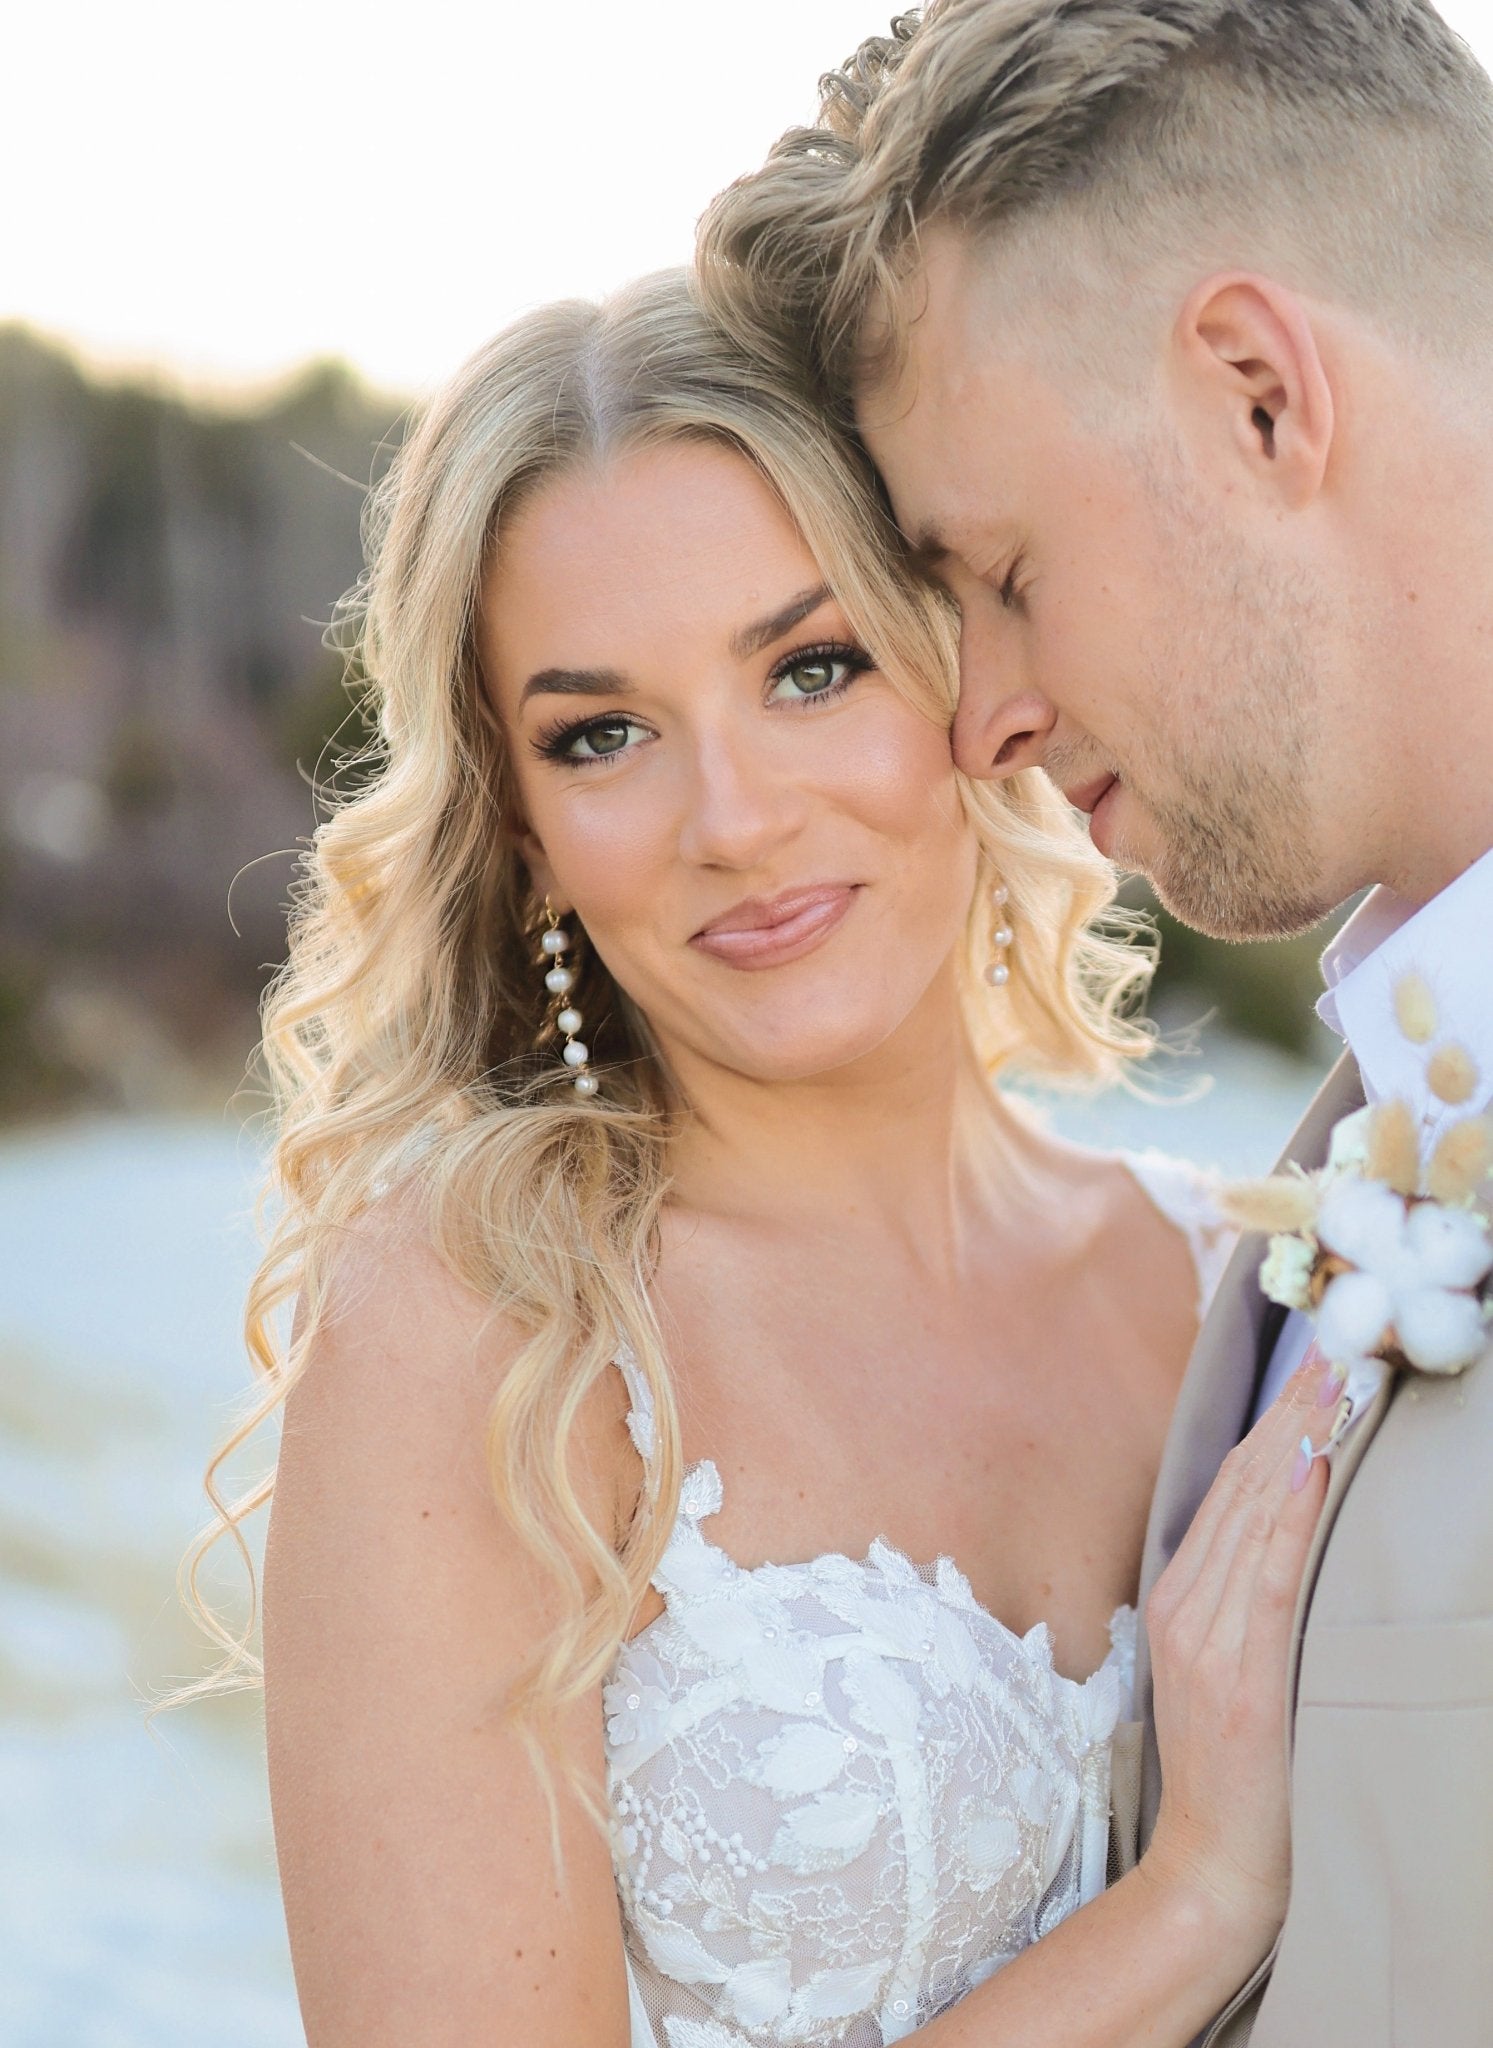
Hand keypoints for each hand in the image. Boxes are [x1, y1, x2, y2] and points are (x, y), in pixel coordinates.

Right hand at [1139, 1353, 1335, 1968]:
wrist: (1211, 1862)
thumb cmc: (1233, 1768)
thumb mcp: (1222, 1663)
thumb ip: (1237, 1593)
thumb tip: (1278, 1522)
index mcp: (1181, 1594)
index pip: (1231, 1484)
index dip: (1273, 1416)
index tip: (1312, 1360)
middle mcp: (1187, 1602)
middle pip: (1241, 1482)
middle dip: (1290, 1407)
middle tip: (1332, 1341)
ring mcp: (1207, 1636)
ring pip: (1253, 1513)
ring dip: (1296, 1437)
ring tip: (1333, 1378)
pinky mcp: (1238, 1672)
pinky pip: (1266, 1575)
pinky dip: (1286, 1514)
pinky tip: (1307, 1465)